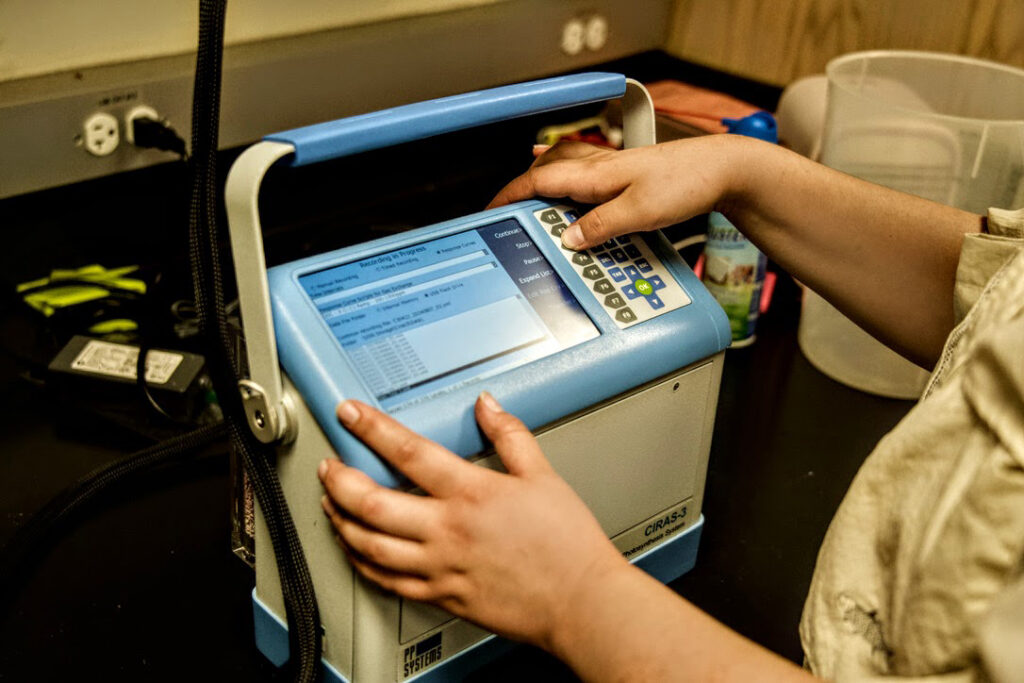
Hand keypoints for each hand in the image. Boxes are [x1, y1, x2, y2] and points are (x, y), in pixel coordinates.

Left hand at [317, 392, 627, 650]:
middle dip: (339, 481)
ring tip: (331, 505)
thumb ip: (510, 435)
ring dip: (341, 522)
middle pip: (371, 503)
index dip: (371, 428)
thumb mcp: (543, 476)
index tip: (350, 414)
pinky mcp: (441, 595)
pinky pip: (387, 582)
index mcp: (471, 493)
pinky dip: (363, 564)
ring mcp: (440, 567)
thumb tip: (487, 405)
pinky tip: (357, 552)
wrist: (580, 601)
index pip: (408, 451)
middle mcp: (447, 531)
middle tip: (329, 467)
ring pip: (369, 545)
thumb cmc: (566, 544)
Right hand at [487, 136, 745, 249]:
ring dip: (541, 183)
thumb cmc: (686, 182)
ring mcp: (612, 168)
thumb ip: (599, 227)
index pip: (538, 181)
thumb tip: (567, 239)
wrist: (722, 169)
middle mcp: (598, 166)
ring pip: (564, 170)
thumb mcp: (638, 213)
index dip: (510, 196)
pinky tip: (570, 189)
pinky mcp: (627, 174)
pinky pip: (584, 175)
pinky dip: (566, 181)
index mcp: (594, 173)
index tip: (490, 211)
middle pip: (545, 171)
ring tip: (525, 201)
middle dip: (519, 190)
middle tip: (503, 215)